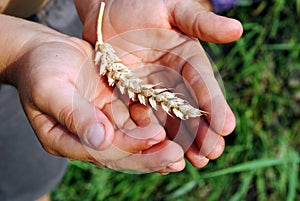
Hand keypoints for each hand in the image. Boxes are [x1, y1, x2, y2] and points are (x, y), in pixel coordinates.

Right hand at [8, 26, 184, 172]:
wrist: (44, 51)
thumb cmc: (41, 67)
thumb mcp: (50, 88)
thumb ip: (74, 115)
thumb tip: (100, 141)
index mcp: (64, 139)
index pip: (101, 150)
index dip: (130, 146)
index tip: (157, 137)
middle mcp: (84, 138)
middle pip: (119, 153)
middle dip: (149, 156)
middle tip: (177, 158)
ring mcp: (99, 126)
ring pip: (129, 141)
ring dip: (154, 147)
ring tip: (180, 151)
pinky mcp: (110, 112)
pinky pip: (133, 124)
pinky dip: (150, 128)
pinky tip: (170, 131)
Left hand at [76, 0, 242, 167]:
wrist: (108, 9)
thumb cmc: (141, 3)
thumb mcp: (173, 8)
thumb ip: (200, 22)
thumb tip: (237, 29)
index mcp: (186, 57)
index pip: (203, 83)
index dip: (215, 104)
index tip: (226, 126)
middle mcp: (171, 76)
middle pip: (188, 106)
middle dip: (201, 131)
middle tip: (212, 153)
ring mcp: (150, 87)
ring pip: (167, 117)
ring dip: (179, 139)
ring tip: (193, 161)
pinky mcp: (129, 94)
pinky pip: (140, 116)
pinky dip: (149, 133)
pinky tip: (157, 150)